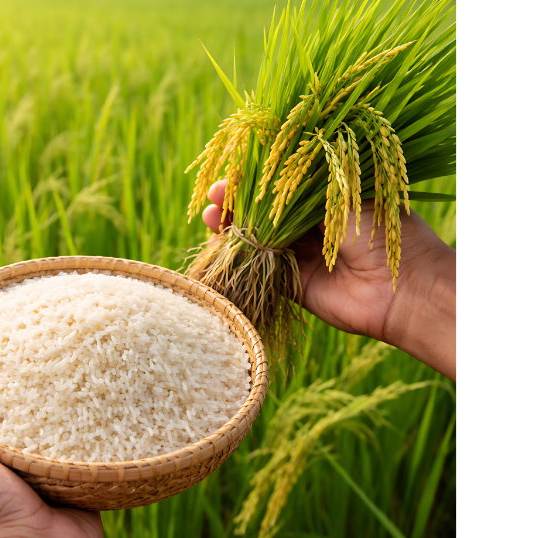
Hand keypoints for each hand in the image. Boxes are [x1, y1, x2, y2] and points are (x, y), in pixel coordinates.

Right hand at [205, 179, 454, 379]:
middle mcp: (311, 226)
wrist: (405, 287)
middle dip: (236, 204)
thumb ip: (301, 186)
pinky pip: (261, 269)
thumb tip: (262, 170)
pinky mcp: (294, 285)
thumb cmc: (383, 231)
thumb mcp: (341, 195)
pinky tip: (220, 246)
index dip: (254, 180)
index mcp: (326, 198)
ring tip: (211, 219)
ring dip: (232, 230)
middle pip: (263, 212)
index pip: (280, 184)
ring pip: (257, 239)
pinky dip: (240, 259)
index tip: (230, 173)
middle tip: (214, 198)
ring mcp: (301, 255)